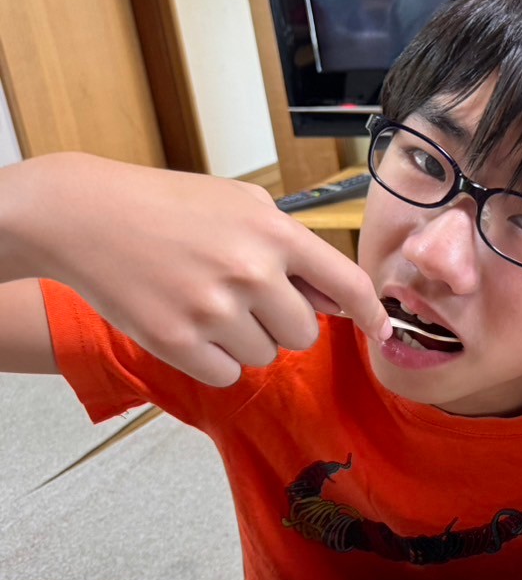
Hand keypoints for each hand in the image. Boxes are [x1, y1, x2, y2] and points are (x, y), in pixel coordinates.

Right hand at [23, 154, 387, 385]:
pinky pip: (227, 375)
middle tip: (246, 298)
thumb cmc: (166, 206)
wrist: (83, 214)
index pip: (349, 285)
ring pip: (265, 357)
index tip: (380, 330)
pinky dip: (215, 359)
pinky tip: (190, 325)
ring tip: (208, 302)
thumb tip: (339, 301)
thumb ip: (295, 249)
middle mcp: (251, 272)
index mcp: (275, 234)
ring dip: (246, 340)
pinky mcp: (177, 341)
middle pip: (305, 334)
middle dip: (284, 324)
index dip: (371, 314)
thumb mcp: (242, 204)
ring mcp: (213, 309)